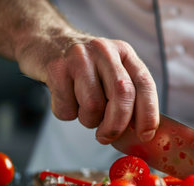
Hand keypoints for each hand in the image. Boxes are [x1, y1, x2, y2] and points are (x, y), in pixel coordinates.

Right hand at [16, 31, 158, 143]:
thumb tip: (140, 132)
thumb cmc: (84, 67)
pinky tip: (65, 98)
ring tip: (82, 107)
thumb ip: (128, 96)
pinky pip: (66, 108)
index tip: (145, 135)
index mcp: (125, 53)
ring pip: (93, 105)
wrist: (45, 41)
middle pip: (122, 95)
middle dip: (117, 124)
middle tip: (107, 136)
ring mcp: (79, 57)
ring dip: (88, 119)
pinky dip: (66, 113)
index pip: (145, 84)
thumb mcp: (112, 72)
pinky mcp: (56, 68)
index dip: (148, 114)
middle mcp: (105, 51)